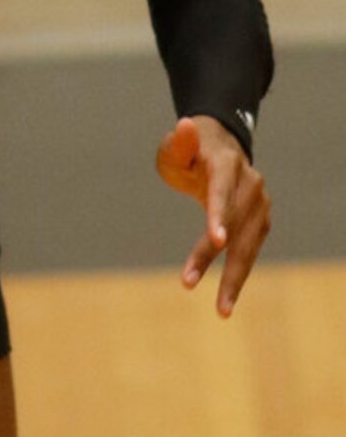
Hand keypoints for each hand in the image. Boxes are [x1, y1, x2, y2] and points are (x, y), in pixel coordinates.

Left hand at [156, 115, 270, 316]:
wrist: (220, 148)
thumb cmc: (189, 150)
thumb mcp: (176, 146)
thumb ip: (179, 143)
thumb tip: (184, 125)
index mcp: (226, 162)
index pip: (223, 190)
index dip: (220, 214)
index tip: (216, 240)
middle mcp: (249, 183)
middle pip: (235, 225)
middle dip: (214, 257)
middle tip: (189, 283)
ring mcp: (259, 203)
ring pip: (248, 244)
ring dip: (234, 277)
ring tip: (221, 310)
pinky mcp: (261, 221)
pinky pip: (250, 251)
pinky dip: (239, 273)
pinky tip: (227, 297)